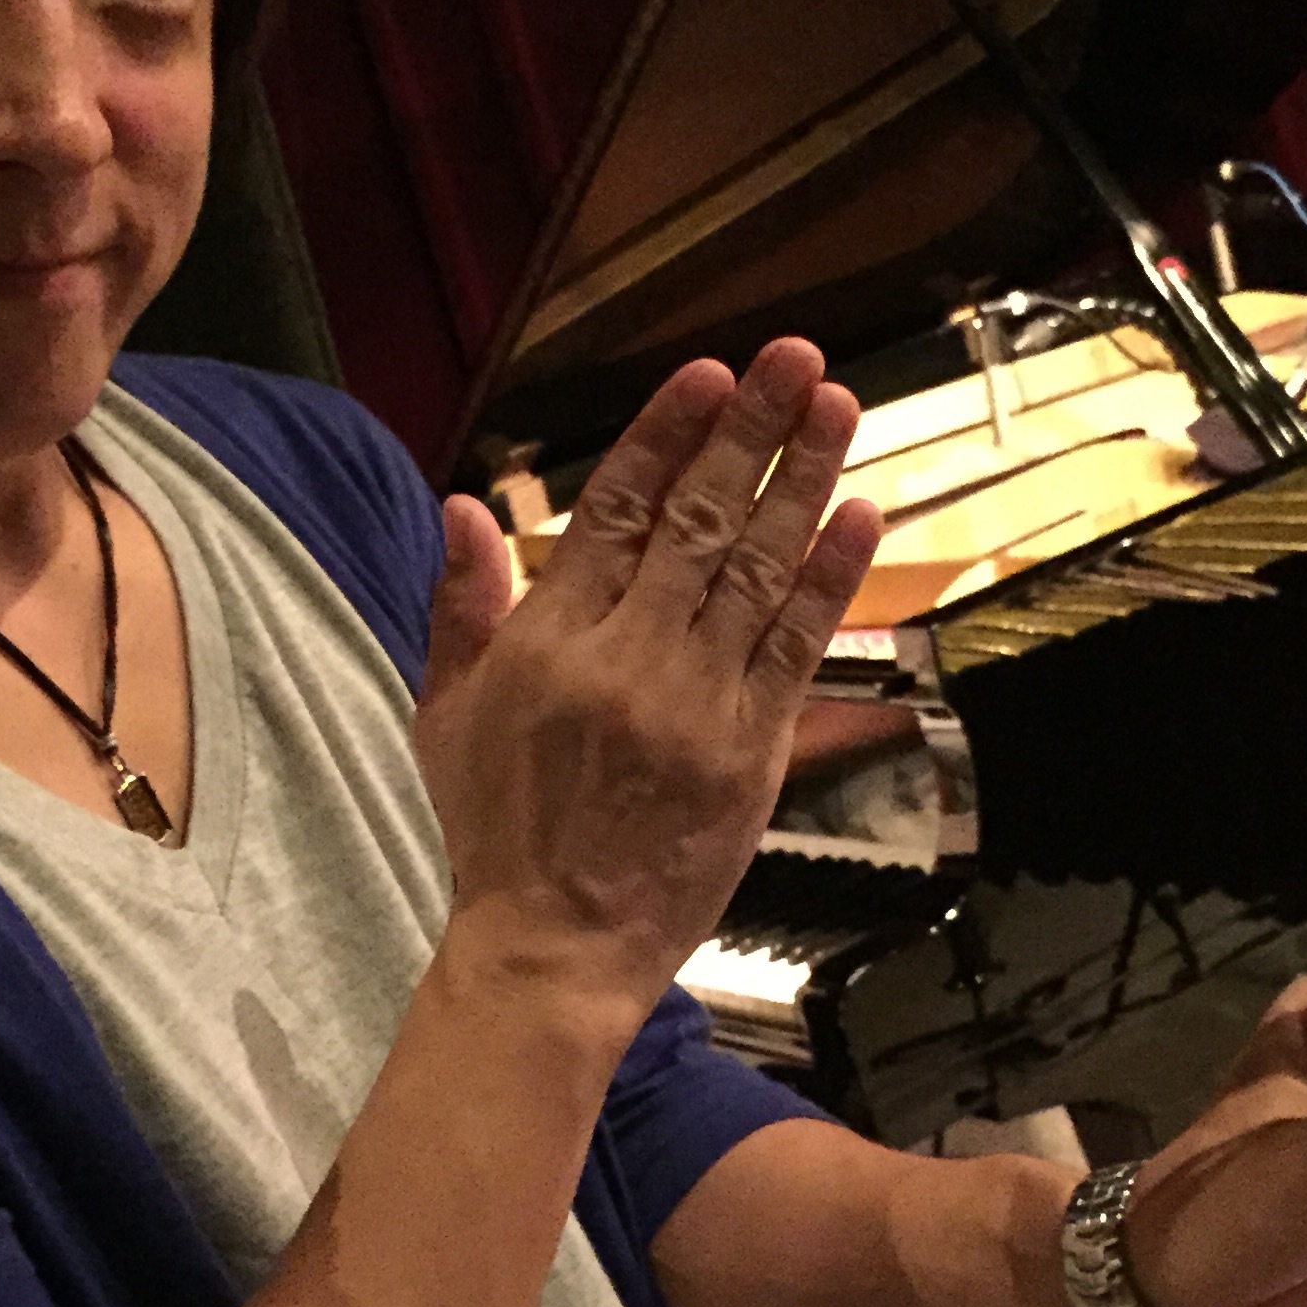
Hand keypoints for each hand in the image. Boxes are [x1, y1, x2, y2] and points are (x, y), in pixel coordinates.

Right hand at [415, 340, 881, 1035]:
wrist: (553, 947)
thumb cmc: (497, 831)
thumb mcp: (447, 713)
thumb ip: (462, 604)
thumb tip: (465, 505)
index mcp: (549, 641)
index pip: (616, 510)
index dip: (669, 435)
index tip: (710, 374)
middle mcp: (625, 659)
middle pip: (700, 521)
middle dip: (754, 432)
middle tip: (798, 359)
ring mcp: (694, 704)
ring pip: (758, 569)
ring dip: (805, 482)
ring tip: (840, 407)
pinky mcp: (750, 751)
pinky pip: (798, 646)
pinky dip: (830, 577)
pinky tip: (859, 514)